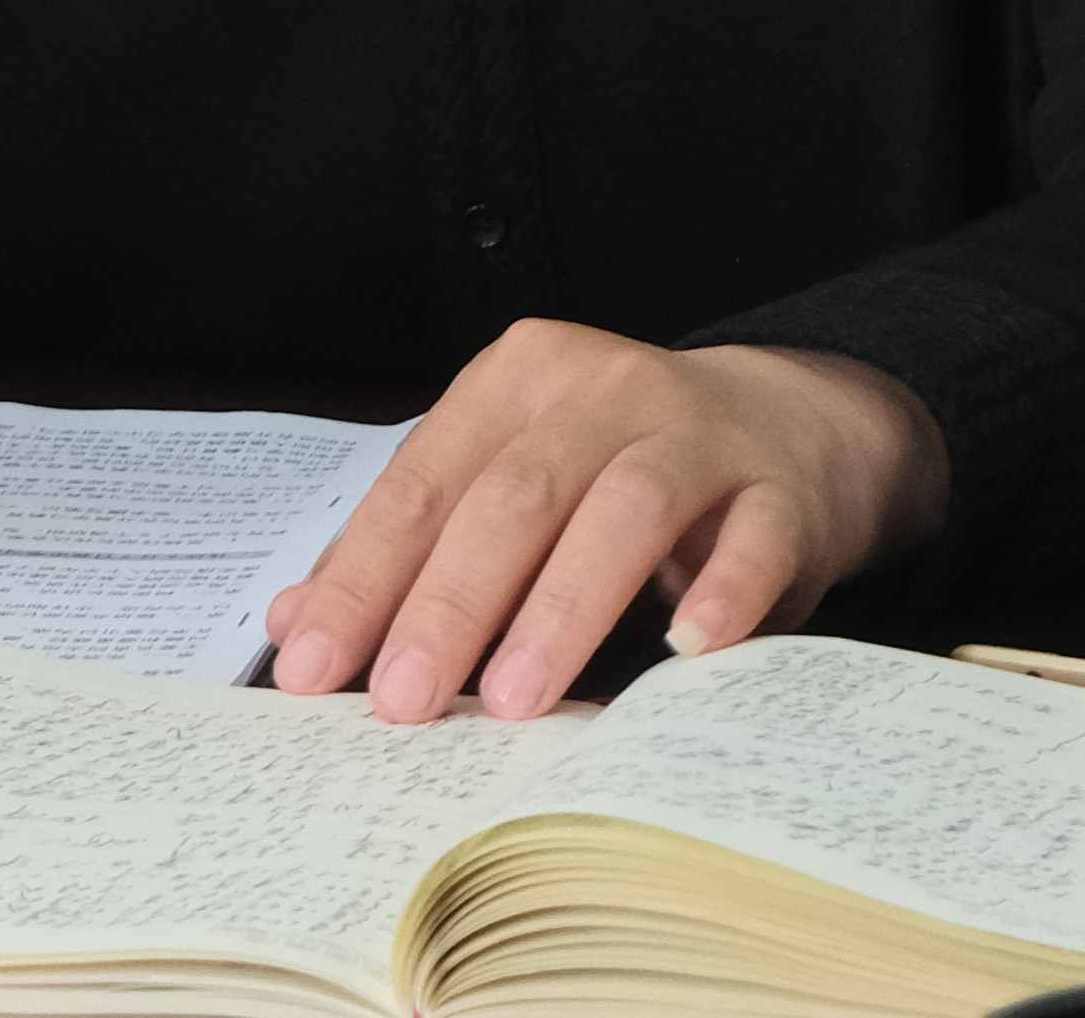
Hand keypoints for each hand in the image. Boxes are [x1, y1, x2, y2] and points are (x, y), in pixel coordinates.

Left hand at [264, 321, 946, 722]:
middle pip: (514, 495)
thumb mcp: (509, 481)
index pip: (423, 484)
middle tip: (402, 702)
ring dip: (563, 607)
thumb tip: (297, 624)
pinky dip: (722, 593)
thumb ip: (413, 548)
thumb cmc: (616, 467)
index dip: (363, 579)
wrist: (786, 422)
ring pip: (624, 509)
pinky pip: (753, 538)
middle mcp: (604, 389)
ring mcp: (699, 433)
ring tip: (512, 700)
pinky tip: (687, 649)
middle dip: (449, 604)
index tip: (311, 670)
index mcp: (517, 382)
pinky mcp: (779, 489)